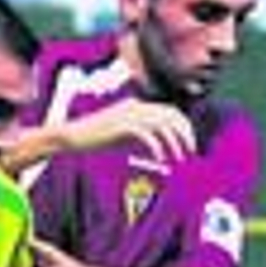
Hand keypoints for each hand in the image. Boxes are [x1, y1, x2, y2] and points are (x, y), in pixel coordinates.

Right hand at [61, 98, 195, 164]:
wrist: (74, 136)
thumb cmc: (98, 138)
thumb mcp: (125, 134)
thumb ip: (142, 135)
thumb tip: (161, 146)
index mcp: (139, 105)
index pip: (171, 111)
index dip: (184, 127)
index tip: (190, 143)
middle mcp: (137, 106)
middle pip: (171, 115)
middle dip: (185, 134)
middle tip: (192, 152)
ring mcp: (129, 114)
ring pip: (163, 125)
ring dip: (175, 142)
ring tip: (179, 158)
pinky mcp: (122, 126)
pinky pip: (147, 136)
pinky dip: (157, 148)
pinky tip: (161, 160)